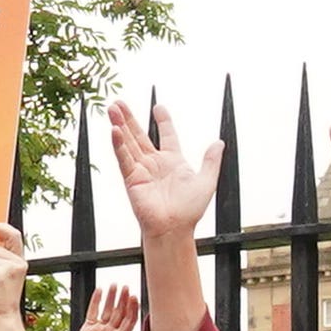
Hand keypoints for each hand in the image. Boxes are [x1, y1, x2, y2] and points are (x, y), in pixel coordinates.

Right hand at [106, 96, 215, 245]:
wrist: (175, 229)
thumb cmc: (190, 211)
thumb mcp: (206, 181)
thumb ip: (211, 161)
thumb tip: (219, 143)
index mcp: (173, 162)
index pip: (167, 135)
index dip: (164, 121)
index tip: (158, 108)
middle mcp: (155, 163)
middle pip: (140, 135)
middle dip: (130, 118)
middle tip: (119, 102)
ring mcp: (142, 170)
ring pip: (128, 142)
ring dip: (120, 125)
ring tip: (112, 108)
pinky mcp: (131, 179)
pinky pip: (124, 158)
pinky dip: (118, 144)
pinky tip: (114, 130)